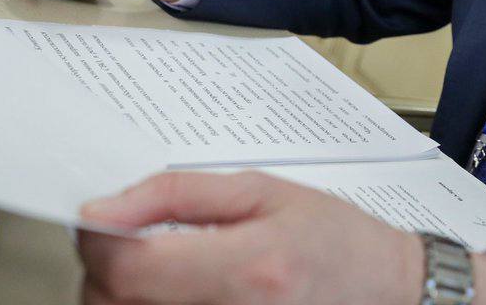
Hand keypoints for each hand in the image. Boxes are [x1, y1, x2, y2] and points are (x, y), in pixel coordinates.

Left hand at [78, 171, 485, 304]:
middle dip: (106, 270)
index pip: (128, 267)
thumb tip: (105, 207)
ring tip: (158, 270)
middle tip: (132, 242)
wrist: (387, 291)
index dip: (97, 238)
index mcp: (247, 268)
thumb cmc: (335, 240)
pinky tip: (171, 295)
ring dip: (121, 296)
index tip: (101, 218)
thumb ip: (177, 194)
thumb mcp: (263, 191)